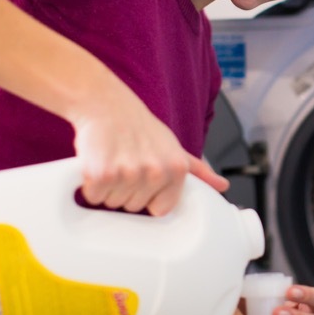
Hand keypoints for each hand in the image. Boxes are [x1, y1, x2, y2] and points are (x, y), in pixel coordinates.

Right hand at [71, 87, 228, 215]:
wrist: (107, 104)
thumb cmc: (140, 128)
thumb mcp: (175, 147)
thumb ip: (198, 170)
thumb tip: (223, 186)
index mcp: (176, 169)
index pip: (161, 209)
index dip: (148, 198)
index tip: (143, 180)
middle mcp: (155, 172)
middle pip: (134, 207)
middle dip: (127, 190)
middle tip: (125, 164)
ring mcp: (128, 173)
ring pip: (113, 203)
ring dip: (109, 187)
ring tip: (113, 160)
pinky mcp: (101, 173)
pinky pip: (93, 196)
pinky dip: (90, 184)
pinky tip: (98, 162)